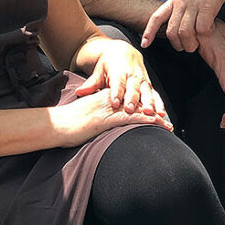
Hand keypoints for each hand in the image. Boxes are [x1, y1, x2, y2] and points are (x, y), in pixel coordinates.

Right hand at [53, 88, 172, 147]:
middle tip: (167, 121)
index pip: (128, 101)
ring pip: (138, 110)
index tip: (154, 114)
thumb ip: (94, 116)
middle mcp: (110, 101)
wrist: (57, 124)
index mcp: (104, 98)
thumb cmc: (67, 123)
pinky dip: (146, 120)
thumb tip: (100, 123)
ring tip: (167, 125)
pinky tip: (157, 124)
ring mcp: (110, 109)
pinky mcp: (108, 119)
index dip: (142, 107)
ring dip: (154, 118)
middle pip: (137, 105)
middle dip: (153, 112)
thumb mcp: (84, 116)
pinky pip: (132, 118)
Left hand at [75, 40, 168, 119]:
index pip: (118, 82)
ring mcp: (142, 79)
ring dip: (149, 103)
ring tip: (150, 114)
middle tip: (130, 110)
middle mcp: (132, 74)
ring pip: (147, 91)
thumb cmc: (108, 64)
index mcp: (119, 70)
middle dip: (132, 99)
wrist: (123, 51)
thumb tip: (79, 92)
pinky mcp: (148, 85)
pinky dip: (159, 104)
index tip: (115, 103)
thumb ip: (91, 83)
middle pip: (133, 87)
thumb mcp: (99, 71)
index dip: (117, 92)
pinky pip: (155, 94)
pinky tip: (161, 115)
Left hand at [141, 0, 224, 52]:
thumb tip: (172, 32)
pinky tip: (209, 30)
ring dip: (191, 43)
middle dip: (178, 45)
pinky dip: (206, 34)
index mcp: (173, 2)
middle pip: (172, 32)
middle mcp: (180, 3)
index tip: (144, 44)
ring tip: (197, 43)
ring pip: (185, 33)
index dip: (149, 31)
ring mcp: (193, 5)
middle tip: (186, 47)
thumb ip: (177, 13)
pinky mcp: (207, 7)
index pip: (156, 17)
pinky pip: (202, 29)